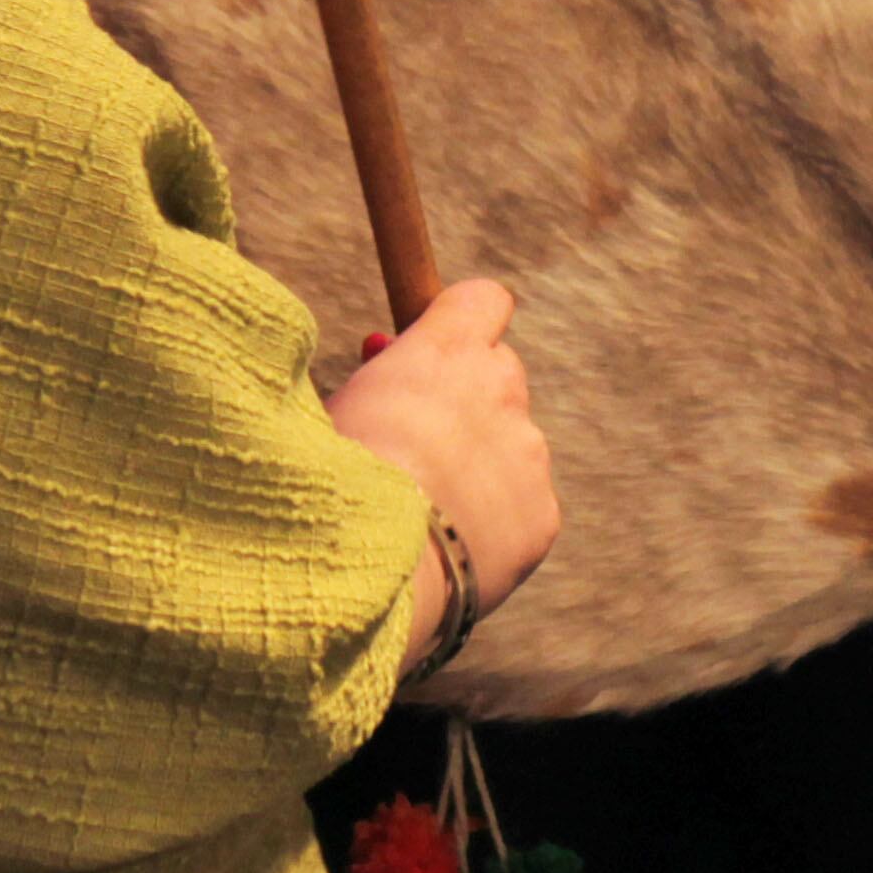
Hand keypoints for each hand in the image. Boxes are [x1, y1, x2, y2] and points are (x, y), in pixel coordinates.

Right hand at [326, 280, 559, 656]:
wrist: (372, 570)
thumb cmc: (330, 481)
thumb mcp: (336, 404)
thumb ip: (378, 375)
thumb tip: (384, 352)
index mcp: (447, 350)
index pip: (483, 301)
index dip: (460, 324)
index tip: (436, 350)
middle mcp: (501, 389)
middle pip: (499, 373)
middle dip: (466, 398)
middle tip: (417, 437)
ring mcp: (529, 452)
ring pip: (510, 445)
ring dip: (478, 465)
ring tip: (421, 512)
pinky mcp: (543, 514)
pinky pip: (521, 505)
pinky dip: (494, 520)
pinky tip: (448, 549)